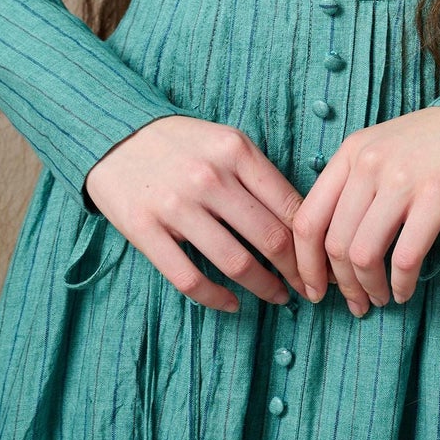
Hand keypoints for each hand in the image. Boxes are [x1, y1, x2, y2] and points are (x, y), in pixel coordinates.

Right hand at [84, 114, 341, 313]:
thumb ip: (260, 175)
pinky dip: (217, 299)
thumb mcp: (226, 142)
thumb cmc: (183, 143)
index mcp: (236, 151)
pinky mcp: (145, 230)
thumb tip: (303, 220)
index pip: (289, 205)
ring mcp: (176, 205)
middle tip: (308, 289)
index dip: (312, 242)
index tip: (322, 263)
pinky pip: (190, 279)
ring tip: (278, 298)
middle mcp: (209, 176)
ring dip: (264, 288)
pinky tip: (232, 304)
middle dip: (296, 272)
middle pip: (270, 238)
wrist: (117, 134)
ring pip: (235, 263)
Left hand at [289, 106, 439, 315]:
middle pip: (334, 243)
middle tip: (355, 304)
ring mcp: (403, 178)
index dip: (305, 263)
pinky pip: (406, 256)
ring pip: (364, 254)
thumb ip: (355, 182)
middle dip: (341, 285)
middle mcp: (370, 163)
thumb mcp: (383, 146)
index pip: (308, 217)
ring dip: (369, 288)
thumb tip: (331, 243)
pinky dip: (401, 283)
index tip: (314, 288)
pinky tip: (405, 291)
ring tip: (380, 298)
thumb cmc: (436, 140)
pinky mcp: (438, 195)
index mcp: (351, 151)